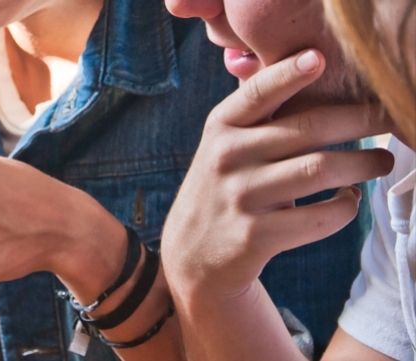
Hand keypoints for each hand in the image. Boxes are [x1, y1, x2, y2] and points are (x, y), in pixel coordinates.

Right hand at [161, 49, 393, 297]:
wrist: (194, 252)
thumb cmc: (224, 187)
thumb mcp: (224, 144)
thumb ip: (256, 110)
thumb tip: (309, 63)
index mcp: (221, 127)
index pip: (259, 93)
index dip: (289, 73)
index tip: (319, 59)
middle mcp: (228, 157)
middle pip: (309, 128)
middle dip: (361, 120)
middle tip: (390, 119)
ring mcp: (241, 197)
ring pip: (321, 170)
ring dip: (364, 164)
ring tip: (382, 162)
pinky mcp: (257, 235)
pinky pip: (320, 217)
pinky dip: (346, 207)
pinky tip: (349, 199)